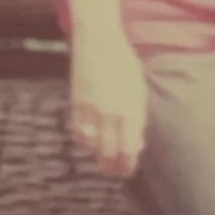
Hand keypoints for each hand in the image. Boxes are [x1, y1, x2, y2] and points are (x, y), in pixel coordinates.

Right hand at [70, 32, 147, 178]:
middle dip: (112, 167)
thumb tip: (136, 147)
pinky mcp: (76, 104)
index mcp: (130, 110)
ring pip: (91, 146)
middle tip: (114, 171)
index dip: (127, 166)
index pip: (128, 150)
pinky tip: (90, 142)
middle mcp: (110, 113)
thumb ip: (138, 120)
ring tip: (103, 159)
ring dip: (97, 155)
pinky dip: (84, 141)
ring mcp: (91, 109)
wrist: (100, 43)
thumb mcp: (138, 92)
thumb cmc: (124, 67)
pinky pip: (77, 133)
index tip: (127, 171)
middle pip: (108, 153)